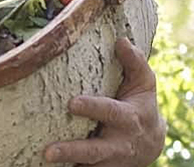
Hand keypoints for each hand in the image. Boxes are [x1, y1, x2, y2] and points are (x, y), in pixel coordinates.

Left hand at [43, 37, 165, 165]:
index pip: (109, 112)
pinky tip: (43, 165)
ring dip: (67, 163)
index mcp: (128, 118)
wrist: (150, 143)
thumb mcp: (144, 83)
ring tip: (44, 159)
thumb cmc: (141, 105)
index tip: (72, 103)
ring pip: (88, 165)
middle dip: (72, 150)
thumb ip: (134, 62)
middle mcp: (119, 143)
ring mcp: (109, 161)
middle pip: (95, 150)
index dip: (92, 108)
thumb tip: (121, 40)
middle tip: (49, 151)